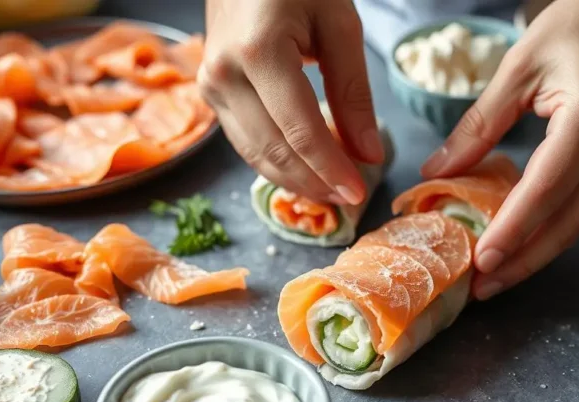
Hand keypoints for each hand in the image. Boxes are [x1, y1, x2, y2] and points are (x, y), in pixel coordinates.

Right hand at [199, 0, 384, 204]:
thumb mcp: (339, 26)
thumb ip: (353, 93)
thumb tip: (369, 155)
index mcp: (259, 53)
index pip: (300, 132)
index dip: (331, 169)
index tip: (359, 193)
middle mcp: (224, 75)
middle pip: (274, 151)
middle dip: (315, 182)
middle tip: (352, 198)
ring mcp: (211, 86)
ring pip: (255, 154)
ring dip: (296, 180)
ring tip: (333, 192)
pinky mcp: (210, 93)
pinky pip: (245, 141)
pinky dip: (276, 163)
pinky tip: (307, 172)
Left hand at [421, 0, 578, 299]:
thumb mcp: (521, 65)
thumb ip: (480, 123)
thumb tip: (436, 171)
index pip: (547, 188)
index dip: (513, 229)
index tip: (481, 262)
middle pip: (568, 223)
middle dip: (523, 261)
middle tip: (481, 289)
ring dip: (536, 253)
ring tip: (494, 277)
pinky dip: (551, 229)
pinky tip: (520, 242)